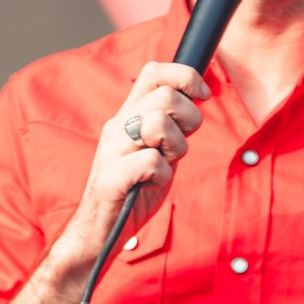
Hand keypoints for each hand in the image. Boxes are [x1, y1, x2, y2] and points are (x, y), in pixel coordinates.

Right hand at [57, 62, 209, 261]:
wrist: (101, 231)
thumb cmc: (135, 191)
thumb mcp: (158, 150)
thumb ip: (173, 126)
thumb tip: (198, 96)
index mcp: (128, 115)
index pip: (154, 71)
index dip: (185, 77)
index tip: (202, 96)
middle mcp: (118, 126)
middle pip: (165, 95)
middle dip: (189, 119)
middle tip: (179, 146)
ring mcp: (112, 150)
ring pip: (158, 123)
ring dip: (175, 147)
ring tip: (164, 165)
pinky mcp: (111, 178)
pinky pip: (152, 162)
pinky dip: (162, 176)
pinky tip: (151, 185)